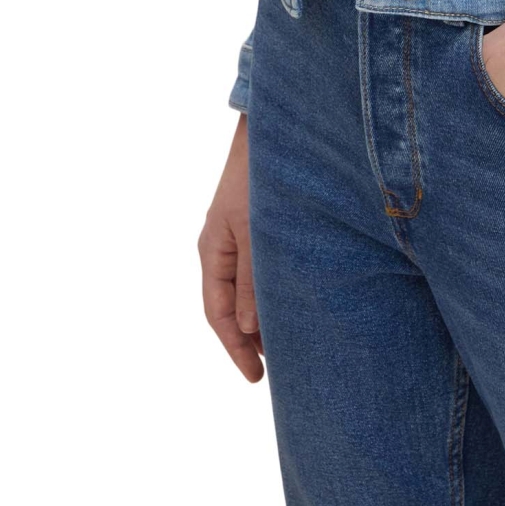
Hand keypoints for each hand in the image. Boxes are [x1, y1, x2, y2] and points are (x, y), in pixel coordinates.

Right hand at [198, 112, 263, 381]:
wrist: (274, 128)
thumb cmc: (260, 176)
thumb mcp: (255, 231)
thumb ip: (252, 279)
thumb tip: (247, 328)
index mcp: (212, 249)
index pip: (217, 313)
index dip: (235, 348)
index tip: (255, 377)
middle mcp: (222, 245)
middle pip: (230, 306)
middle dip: (249, 338)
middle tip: (274, 368)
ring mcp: (239, 234)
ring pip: (246, 289)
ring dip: (261, 315)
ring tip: (287, 341)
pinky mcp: (257, 224)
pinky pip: (259, 269)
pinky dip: (271, 290)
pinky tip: (292, 299)